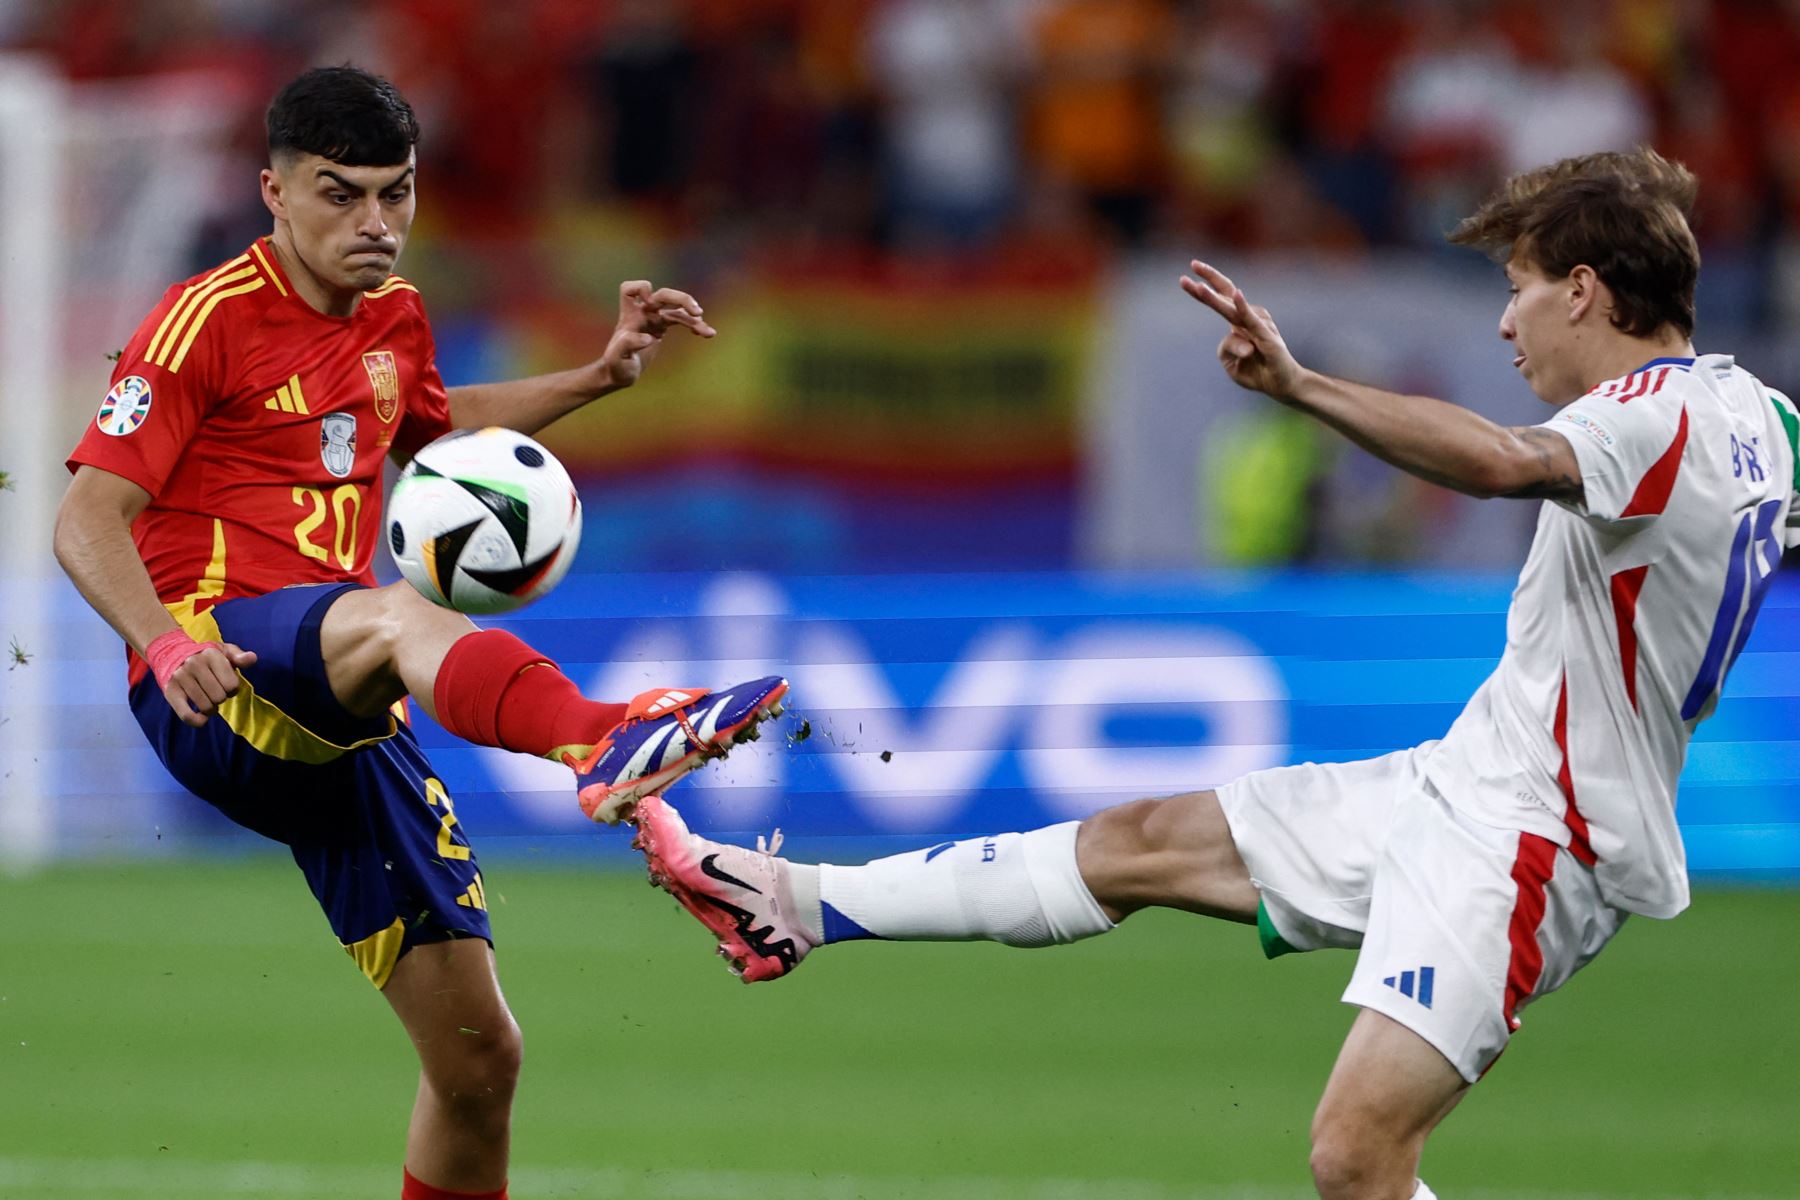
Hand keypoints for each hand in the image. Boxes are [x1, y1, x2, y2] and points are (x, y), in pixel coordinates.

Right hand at [146, 629, 257, 727]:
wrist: (170, 654)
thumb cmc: (205, 656)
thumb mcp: (224, 651)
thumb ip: (240, 656)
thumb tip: (252, 658)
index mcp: (211, 654)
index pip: (232, 685)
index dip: (233, 689)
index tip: (226, 685)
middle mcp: (194, 664)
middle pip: (219, 697)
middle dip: (221, 698)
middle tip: (215, 692)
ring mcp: (180, 677)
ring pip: (206, 707)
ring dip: (211, 708)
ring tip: (207, 699)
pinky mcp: (170, 691)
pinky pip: (186, 715)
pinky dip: (197, 721)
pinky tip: (202, 718)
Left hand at [598, 280, 717, 390]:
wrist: (620, 373)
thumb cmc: (616, 366)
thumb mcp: (617, 359)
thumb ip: (627, 346)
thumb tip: (647, 337)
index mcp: (629, 316)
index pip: (629, 289)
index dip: (641, 289)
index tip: (650, 303)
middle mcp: (642, 313)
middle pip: (663, 294)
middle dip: (681, 299)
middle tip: (697, 312)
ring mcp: (653, 319)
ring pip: (677, 310)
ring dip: (693, 317)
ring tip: (707, 332)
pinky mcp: (662, 327)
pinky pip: (682, 320)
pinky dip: (694, 326)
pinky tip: (707, 334)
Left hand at [1179, 260, 1304, 399]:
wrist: (1281, 384)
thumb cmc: (1257, 371)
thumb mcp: (1232, 364)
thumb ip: (1227, 349)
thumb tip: (1238, 338)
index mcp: (1238, 323)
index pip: (1221, 299)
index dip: (1205, 288)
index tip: (1185, 278)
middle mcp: (1248, 318)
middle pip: (1227, 293)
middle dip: (1208, 279)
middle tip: (1193, 264)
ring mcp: (1258, 324)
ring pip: (1231, 311)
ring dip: (1214, 299)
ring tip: (1198, 287)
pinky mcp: (1266, 335)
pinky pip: (1251, 320)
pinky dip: (1243, 307)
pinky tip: (1237, 296)